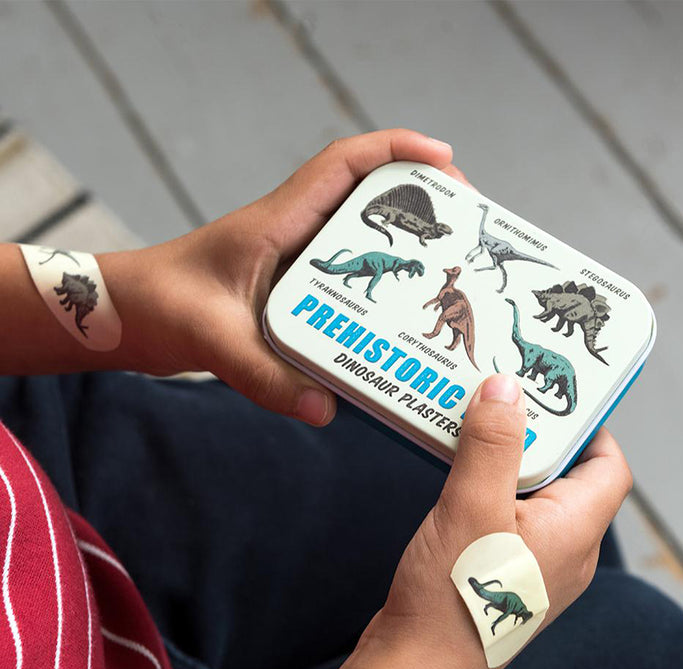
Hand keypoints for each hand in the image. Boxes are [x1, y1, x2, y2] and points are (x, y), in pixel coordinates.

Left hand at [124, 129, 467, 424]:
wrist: (125, 316)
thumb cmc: (159, 308)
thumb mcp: (212, 341)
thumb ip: (265, 376)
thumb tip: (326, 409)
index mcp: (275, 222)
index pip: (343, 164)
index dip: (398, 151)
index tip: (445, 161)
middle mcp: (290, 230)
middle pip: (366, 192)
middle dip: (419, 198)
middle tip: (463, 224)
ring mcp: (291, 257)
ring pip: (358, 231)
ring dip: (402, 239)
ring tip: (445, 266)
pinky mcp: (289, 285)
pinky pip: (342, 271)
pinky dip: (375, 281)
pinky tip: (395, 315)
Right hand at [359, 372, 631, 668]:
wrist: (415, 666)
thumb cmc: (453, 599)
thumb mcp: (473, 508)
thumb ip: (492, 445)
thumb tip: (506, 389)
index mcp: (574, 531)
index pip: (608, 466)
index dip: (588, 425)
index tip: (551, 393)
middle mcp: (562, 547)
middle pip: (565, 473)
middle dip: (533, 432)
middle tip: (499, 397)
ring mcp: (530, 560)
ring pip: (528, 492)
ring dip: (502, 457)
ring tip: (471, 425)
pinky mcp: (499, 567)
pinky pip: (502, 511)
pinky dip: (483, 482)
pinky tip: (453, 470)